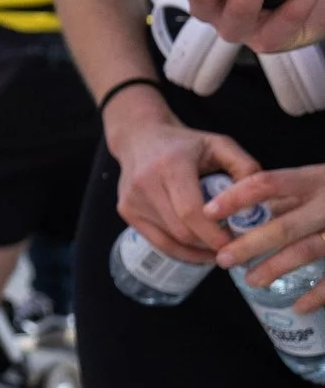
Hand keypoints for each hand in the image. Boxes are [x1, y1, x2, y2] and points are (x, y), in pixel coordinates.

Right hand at [105, 92, 257, 259]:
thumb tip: (260, 201)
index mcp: (170, 165)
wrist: (139, 136)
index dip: (215, 234)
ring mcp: (132, 199)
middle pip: (182, 231)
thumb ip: (245, 167)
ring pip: (171, 240)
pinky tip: (198, 249)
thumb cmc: (185, 143)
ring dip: (198, 250)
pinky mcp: (126, 210)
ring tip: (218, 248)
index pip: (191, 211)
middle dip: (210, 245)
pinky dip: (181, 251)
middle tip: (233, 248)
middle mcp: (145, 183)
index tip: (237, 243)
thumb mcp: (219, 144)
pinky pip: (158, 241)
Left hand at [208, 164, 324, 300]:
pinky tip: (299, 306)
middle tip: (223, 259)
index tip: (207, 211)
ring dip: (276, 268)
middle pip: (284, 225)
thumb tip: (244, 209)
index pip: (268, 183)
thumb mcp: (320, 181)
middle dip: (249, 244)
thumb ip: (288, 194)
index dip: (236, 197)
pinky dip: (318, 294)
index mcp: (317, 179)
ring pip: (308, 251)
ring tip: (250, 281)